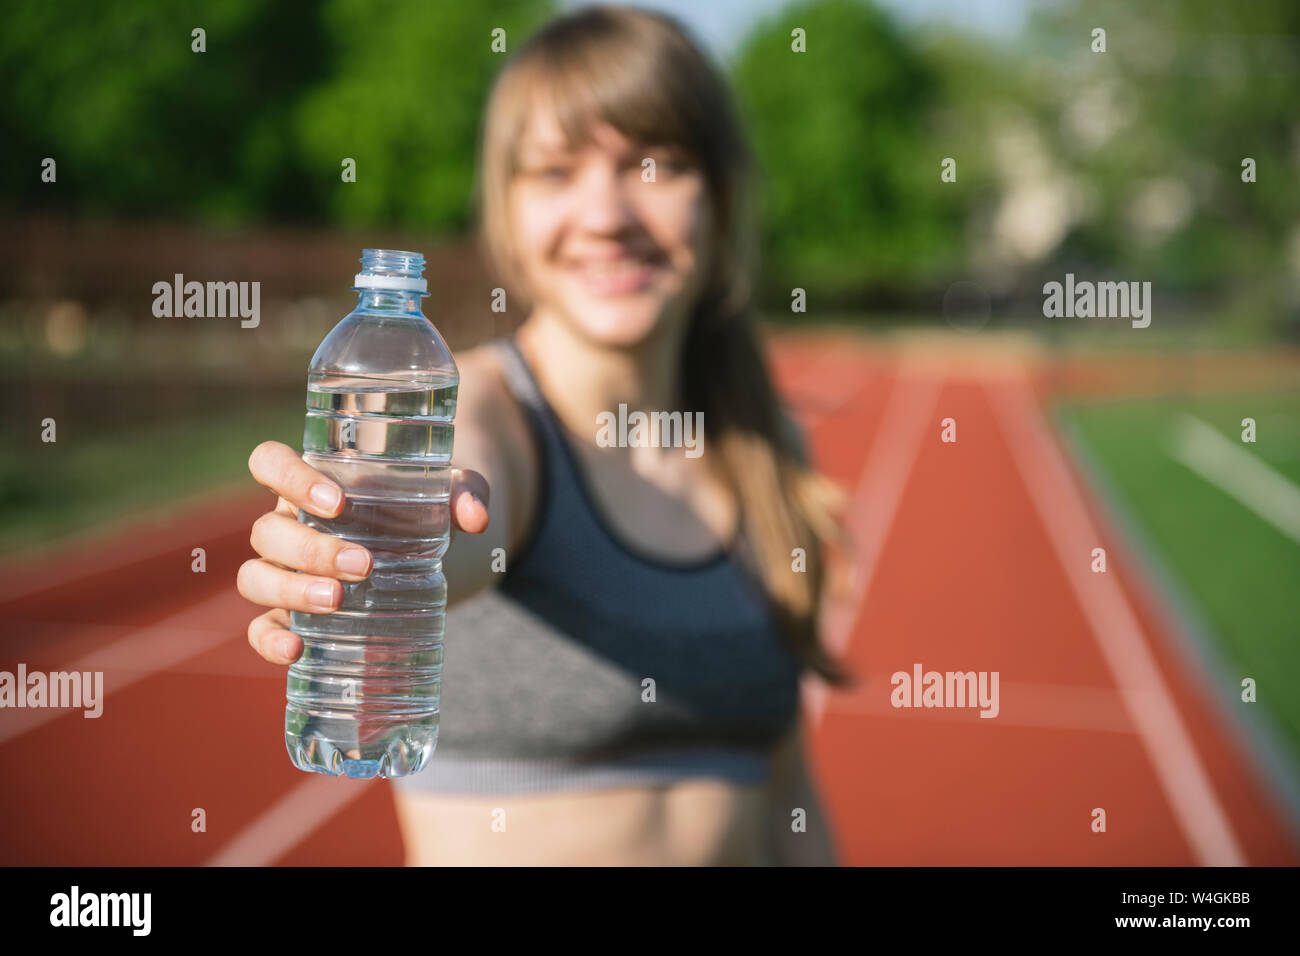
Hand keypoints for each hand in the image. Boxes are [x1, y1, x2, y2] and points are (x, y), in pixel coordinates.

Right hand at [239, 440, 489, 665]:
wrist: (434, 554)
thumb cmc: (426, 510)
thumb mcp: (450, 494)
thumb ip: (466, 494)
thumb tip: (475, 516)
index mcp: (313, 484)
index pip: (270, 463)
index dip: (290, 478)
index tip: (337, 503)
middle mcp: (289, 525)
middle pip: (268, 531)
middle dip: (311, 549)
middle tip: (365, 565)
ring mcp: (286, 572)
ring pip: (256, 577)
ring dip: (291, 589)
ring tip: (338, 601)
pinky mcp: (293, 616)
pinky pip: (261, 628)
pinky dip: (270, 640)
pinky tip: (296, 651)